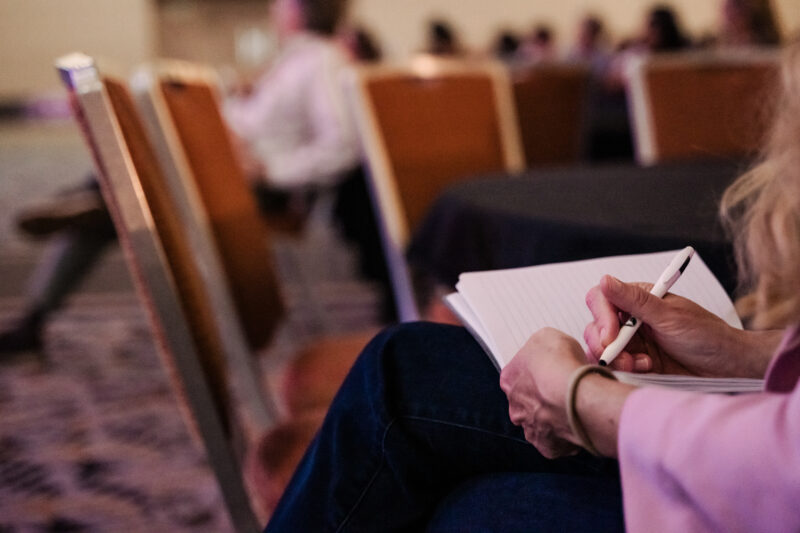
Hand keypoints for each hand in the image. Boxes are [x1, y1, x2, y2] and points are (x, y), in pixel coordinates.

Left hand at [499, 328, 584, 457]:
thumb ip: (541, 346)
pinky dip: (567, 435)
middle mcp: (515, 407)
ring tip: (575, 408)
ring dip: (555, 417)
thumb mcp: (548, 337)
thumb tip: (546, 351)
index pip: (519, 374)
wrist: (577, 396)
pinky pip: (557, 441)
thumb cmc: (561, 365)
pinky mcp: (548, 447)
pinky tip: (578, 424)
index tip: (553, 370)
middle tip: (566, 391)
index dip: (538, 371)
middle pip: (529, 401)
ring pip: (542, 422)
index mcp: (509, 379)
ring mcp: (530, 428)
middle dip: (545, 397)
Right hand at [583, 275, 775, 376]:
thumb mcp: (670, 316)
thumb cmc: (707, 336)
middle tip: (623, 357)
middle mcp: (631, 318)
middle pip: (596, 326)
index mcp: (638, 299)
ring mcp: (633, 341)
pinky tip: (646, 368)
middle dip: (606, 344)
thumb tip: (606, 279)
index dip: (601, 317)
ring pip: (602, 348)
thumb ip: (635, 301)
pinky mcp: (636, 361)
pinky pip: (616, 365)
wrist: (728, 367)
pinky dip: (626, 369)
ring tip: (640, 364)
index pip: (602, 299)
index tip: (611, 336)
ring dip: (617, 358)